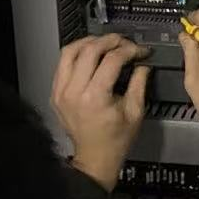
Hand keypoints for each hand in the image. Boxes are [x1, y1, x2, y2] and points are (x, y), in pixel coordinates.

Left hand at [51, 34, 149, 191]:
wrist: (95, 158)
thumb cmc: (115, 140)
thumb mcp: (135, 112)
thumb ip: (139, 83)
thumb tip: (142, 63)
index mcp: (95, 97)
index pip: (112, 60)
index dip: (129, 50)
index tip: (140, 51)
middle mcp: (74, 92)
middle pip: (89, 50)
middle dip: (110, 41)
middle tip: (123, 41)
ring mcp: (61, 92)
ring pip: (70, 52)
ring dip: (89, 42)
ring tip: (104, 43)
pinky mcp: (56, 93)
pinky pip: (62, 64)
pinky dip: (75, 55)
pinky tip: (88, 55)